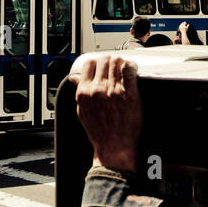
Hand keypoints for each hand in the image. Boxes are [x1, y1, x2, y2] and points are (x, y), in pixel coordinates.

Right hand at [69, 55, 142, 173]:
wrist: (114, 146)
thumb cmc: (100, 132)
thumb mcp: (82, 111)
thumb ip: (79, 92)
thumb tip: (74, 79)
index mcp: (84, 92)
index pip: (89, 64)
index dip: (97, 62)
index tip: (102, 66)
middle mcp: (97, 89)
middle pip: (104, 60)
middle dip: (110, 61)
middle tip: (116, 67)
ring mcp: (113, 91)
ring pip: (117, 62)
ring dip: (121, 63)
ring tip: (125, 68)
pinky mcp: (128, 94)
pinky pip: (129, 71)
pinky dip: (132, 66)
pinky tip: (132, 70)